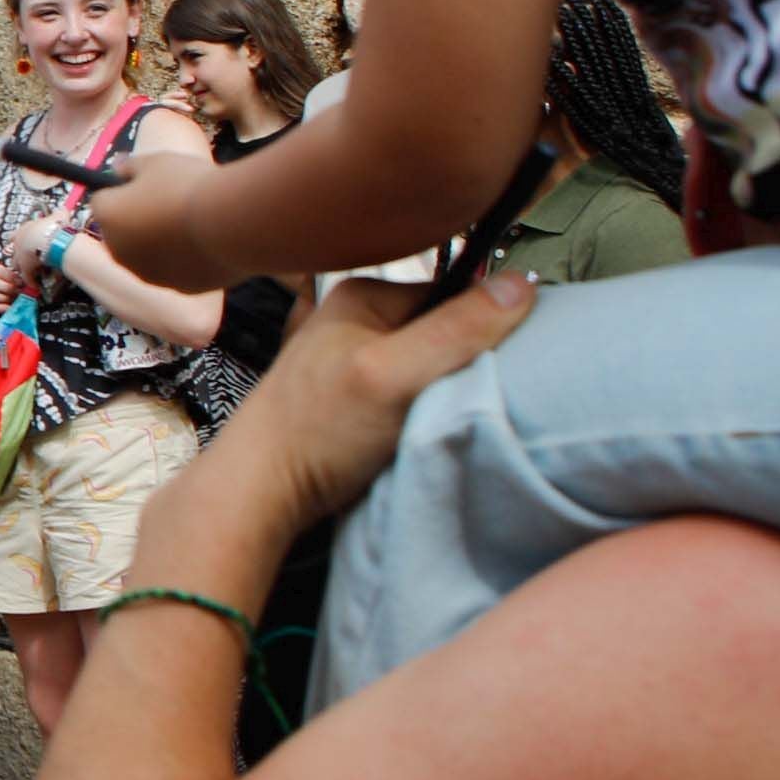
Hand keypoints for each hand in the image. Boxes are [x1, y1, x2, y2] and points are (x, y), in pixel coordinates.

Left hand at [89, 151, 219, 292]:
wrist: (231, 223)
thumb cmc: (188, 186)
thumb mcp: (156, 162)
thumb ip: (131, 166)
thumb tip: (118, 168)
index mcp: (107, 217)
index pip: (102, 201)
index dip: (122, 190)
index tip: (146, 182)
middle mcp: (118, 251)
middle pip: (121, 232)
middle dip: (137, 220)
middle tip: (171, 202)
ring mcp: (147, 273)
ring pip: (148, 255)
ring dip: (160, 242)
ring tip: (194, 223)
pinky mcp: (177, 287)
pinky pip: (176, 270)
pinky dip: (185, 259)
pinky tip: (208, 244)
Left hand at [191, 272, 539, 538]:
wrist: (258, 493)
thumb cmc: (315, 432)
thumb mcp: (394, 373)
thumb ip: (456, 329)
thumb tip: (521, 285)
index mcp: (362, 296)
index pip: (455, 292)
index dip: (490, 322)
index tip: (516, 354)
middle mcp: (357, 320)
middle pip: (445, 329)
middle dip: (470, 357)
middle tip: (483, 389)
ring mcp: (355, 361)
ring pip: (431, 364)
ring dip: (450, 387)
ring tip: (452, 411)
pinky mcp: (356, 400)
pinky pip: (411, 392)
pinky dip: (427, 407)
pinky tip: (427, 425)